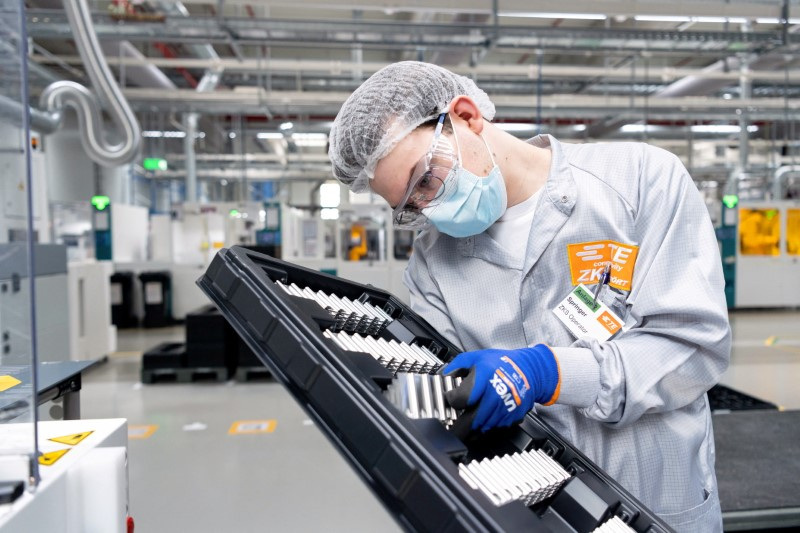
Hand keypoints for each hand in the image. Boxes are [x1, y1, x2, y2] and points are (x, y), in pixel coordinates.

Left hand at [442, 345, 559, 432]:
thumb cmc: (502, 363)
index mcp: (484, 377)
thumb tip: (441, 377)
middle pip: (471, 420)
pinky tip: (481, 421)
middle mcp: (495, 394)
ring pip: (481, 428)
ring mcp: (505, 408)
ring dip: (471, 429)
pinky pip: (493, 429)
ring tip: (463, 427)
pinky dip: (485, 427)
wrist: (529, 371)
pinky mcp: (511, 417)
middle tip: (450, 429)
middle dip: (458, 427)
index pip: (461, 398)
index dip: (452, 400)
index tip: (450, 398)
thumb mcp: (475, 357)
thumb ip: (455, 366)